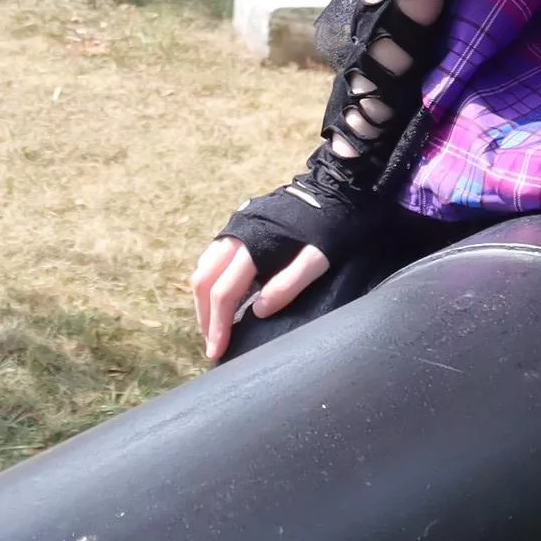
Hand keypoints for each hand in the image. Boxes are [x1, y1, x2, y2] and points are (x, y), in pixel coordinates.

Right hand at [191, 231, 329, 363]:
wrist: (336, 188)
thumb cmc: (331, 225)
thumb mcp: (318, 259)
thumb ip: (289, 284)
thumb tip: (258, 312)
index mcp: (252, 244)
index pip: (223, 293)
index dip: (218, 325)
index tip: (217, 352)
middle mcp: (235, 233)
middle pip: (203, 281)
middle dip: (204, 316)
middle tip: (212, 346)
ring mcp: (235, 226)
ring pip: (204, 267)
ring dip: (204, 299)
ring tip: (214, 326)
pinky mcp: (240, 224)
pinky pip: (213, 257)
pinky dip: (211, 281)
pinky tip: (223, 297)